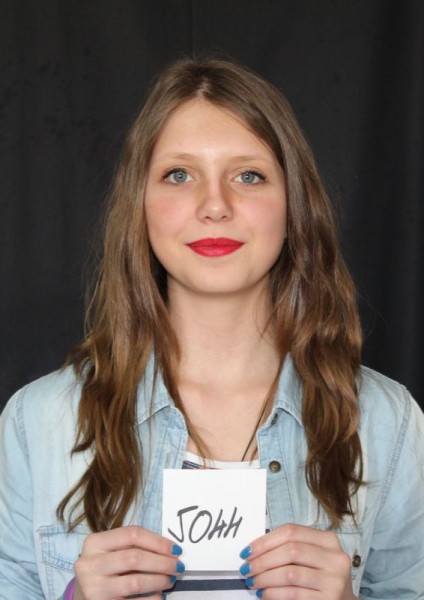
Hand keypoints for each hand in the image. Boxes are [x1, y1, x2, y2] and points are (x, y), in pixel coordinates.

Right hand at [73, 525, 183, 599]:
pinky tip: (159, 596)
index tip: (176, 549)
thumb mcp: (111, 551)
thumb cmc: (104, 568)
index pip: (132, 534)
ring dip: (158, 581)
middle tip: (178, 566)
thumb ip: (133, 546)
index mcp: (94, 542)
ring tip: (170, 581)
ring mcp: (93, 588)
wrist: (82, 596)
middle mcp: (89, 564)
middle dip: (162, 562)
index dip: (157, 541)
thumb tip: (170, 550)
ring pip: (135, 582)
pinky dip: (150, 599)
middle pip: (134, 557)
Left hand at [239, 523, 356, 599]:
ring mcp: (334, 581)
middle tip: (246, 569)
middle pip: (290, 551)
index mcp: (328, 540)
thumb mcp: (311, 556)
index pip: (291, 531)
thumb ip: (289, 548)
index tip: (247, 551)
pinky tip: (264, 594)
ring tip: (252, 582)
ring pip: (290, 574)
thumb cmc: (320, 576)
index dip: (265, 541)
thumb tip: (254, 550)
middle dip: (263, 560)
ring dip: (265, 578)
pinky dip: (274, 593)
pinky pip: (293, 594)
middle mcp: (335, 558)